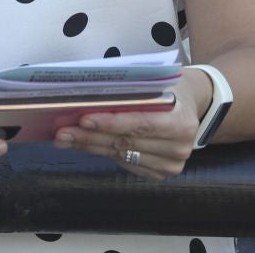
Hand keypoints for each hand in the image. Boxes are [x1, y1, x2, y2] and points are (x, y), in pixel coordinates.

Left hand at [54, 69, 209, 179]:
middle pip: (126, 143)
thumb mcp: (157, 81)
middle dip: (90, 137)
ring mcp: (171, 165)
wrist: (193, 104)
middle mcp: (179, 148)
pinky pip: (126, 164)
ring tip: (65, 139)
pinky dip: (103, 153)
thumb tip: (88, 96)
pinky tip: (84, 145)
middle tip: (62, 132)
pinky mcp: (161, 173)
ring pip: (122, 156)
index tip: (83, 119)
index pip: (140, 124)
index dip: (111, 123)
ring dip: (90, 147)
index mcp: (182, 121)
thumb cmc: (169, 86)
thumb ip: (131, 91)